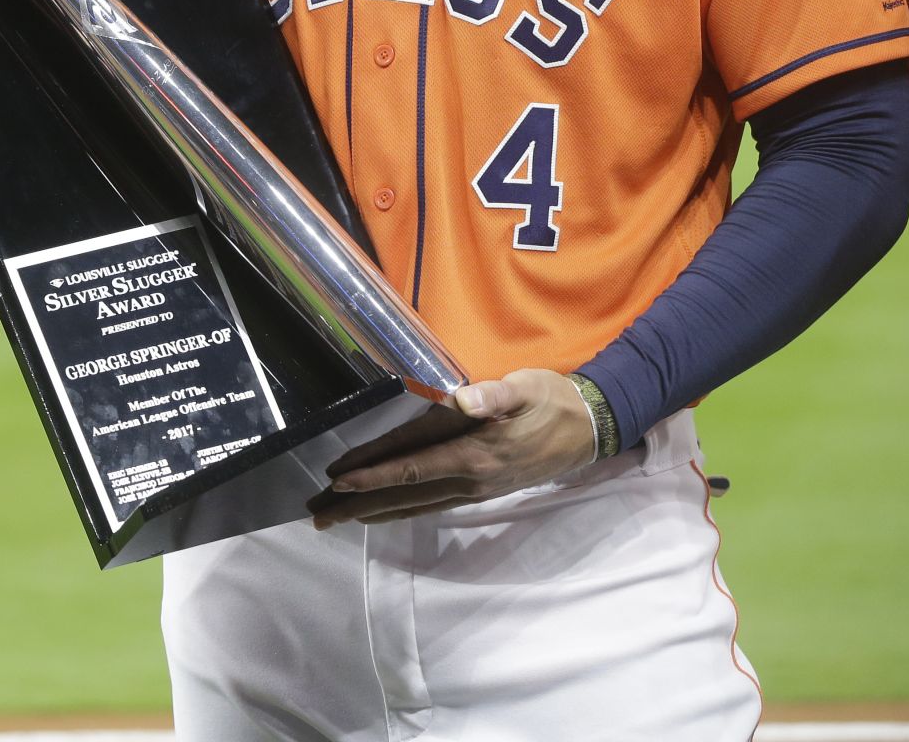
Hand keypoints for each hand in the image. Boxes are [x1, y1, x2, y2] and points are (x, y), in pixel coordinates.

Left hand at [307, 369, 596, 528]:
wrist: (592, 430)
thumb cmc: (552, 401)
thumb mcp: (525, 388)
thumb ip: (493, 395)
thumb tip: (463, 399)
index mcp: (474, 453)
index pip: (412, 465)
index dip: (373, 472)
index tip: (337, 480)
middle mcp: (470, 479)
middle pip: (403, 494)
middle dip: (357, 504)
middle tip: (315, 515)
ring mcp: (475, 489)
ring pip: (414, 504)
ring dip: (373, 511)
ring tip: (335, 520)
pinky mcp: (481, 490)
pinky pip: (431, 504)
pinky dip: (401, 509)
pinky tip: (383, 513)